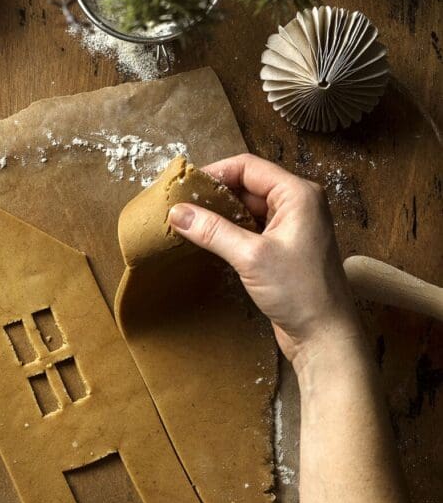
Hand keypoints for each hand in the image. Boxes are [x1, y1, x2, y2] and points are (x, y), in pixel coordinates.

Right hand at [168, 153, 361, 369]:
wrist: (324, 335)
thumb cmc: (301, 293)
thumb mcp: (251, 257)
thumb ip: (213, 231)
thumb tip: (179, 213)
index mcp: (298, 194)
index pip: (249, 167)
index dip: (215, 173)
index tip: (186, 187)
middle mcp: (298, 205)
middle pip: (248, 186)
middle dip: (216, 195)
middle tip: (183, 206)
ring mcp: (292, 228)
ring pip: (249, 209)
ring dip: (222, 215)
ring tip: (191, 223)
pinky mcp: (284, 249)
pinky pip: (253, 230)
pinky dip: (232, 232)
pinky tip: (211, 241)